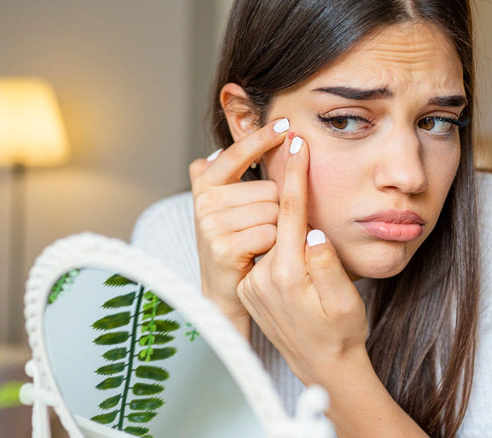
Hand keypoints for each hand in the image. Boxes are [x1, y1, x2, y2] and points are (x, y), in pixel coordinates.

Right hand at [189, 119, 289, 335]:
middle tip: (262, 229)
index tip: (286, 125)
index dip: (261, 138)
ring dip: (277, 229)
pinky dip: (274, 245)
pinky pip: (270, 233)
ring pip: (273, 211)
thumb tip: (230, 145)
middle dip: (277, 208)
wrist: (225, 292)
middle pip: (269, 189)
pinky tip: (260, 254)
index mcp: (206, 183)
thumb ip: (231, 174)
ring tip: (261, 243)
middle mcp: (204, 200)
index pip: (237, 153)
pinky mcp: (222, 247)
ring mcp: (211, 223)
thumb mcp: (229, 205)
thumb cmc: (236, 243)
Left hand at [236, 134, 368, 384]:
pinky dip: (275, 238)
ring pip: (268, 234)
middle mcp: (263, 278)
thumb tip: (312, 232)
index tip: (296, 143)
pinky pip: (265, 252)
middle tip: (291, 153)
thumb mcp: (346, 301)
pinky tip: (289, 238)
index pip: (289, 212)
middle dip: (285, 187)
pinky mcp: (250, 289)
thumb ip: (328, 266)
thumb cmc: (342, 333)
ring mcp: (253, 284)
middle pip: (273, 217)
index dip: (294, 174)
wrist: (323, 366)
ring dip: (281, 215)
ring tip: (294, 201)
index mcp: (288, 275)